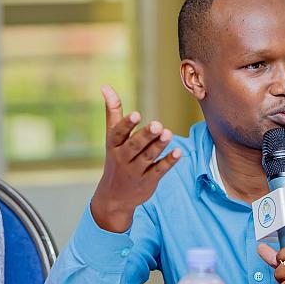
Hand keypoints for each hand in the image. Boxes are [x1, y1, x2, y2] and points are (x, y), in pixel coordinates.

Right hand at [91, 85, 181, 231]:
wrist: (113, 197)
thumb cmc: (116, 159)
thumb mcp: (112, 138)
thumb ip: (113, 112)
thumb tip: (106, 86)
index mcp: (114, 145)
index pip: (118, 134)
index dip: (127, 124)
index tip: (137, 114)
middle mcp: (123, 158)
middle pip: (135, 146)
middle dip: (146, 136)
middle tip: (158, 125)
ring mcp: (136, 171)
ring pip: (148, 157)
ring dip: (159, 146)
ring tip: (169, 134)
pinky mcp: (148, 181)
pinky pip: (159, 170)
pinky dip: (169, 162)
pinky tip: (179, 152)